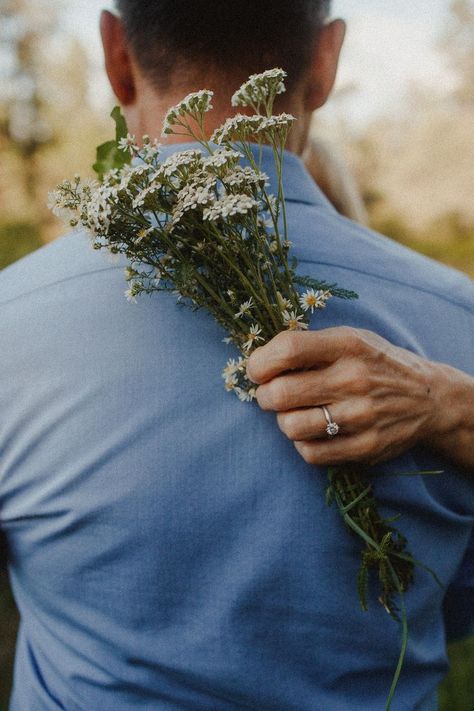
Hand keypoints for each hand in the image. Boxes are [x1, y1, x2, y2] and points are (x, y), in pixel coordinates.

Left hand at [247, 327, 446, 466]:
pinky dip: (302, 443)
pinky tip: (313, 432)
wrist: (428, 398)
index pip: (287, 350)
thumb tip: (258, 362)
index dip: (260, 362)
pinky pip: (310, 453)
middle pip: (281, 393)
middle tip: (271, 395)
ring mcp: (361, 416)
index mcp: (347, 345)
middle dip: (265, 396)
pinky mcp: (365, 448)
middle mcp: (354, 379)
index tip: (258, 370)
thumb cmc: (375, 363)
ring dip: (283, 421)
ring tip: (294, 413)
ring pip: (291, 427)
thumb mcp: (349, 339)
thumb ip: (307, 345)